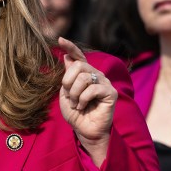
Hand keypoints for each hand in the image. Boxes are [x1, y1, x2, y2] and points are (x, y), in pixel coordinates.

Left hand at [57, 37, 115, 166]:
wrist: (85, 131)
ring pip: (84, 77)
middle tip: (69, 96)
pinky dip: (83, 99)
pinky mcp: (110, 93)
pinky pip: (93, 89)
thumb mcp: (65, 94)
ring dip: (74, 93)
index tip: (60, 39)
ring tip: (76, 104)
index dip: (70, 47)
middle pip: (79, 65)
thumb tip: (67, 57)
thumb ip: (67, 77)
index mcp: (84, 74)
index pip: (78, 56)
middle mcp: (96, 75)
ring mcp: (104, 83)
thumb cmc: (76, 114)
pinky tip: (83, 107)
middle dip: (68, 81)